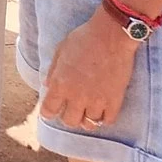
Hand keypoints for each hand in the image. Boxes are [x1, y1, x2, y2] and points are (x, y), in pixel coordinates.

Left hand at [40, 14, 138, 132]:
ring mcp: (97, 101)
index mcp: (61, 84)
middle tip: (71, 108)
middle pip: (70, 121)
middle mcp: (77, 96)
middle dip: (68, 116)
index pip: (49, 110)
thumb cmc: (84, 38)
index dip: (48, 112)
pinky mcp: (114, 101)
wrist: (111, 36)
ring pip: (89, 124)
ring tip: (87, 110)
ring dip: (86, 118)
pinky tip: (102, 109)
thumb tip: (47, 86)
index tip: (51, 110)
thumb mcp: (61, 50)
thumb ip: (53, 70)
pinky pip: (108, 120)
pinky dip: (104, 118)